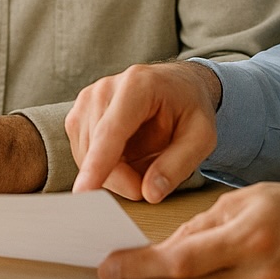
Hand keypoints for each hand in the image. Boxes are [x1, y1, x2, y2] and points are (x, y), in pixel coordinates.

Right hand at [68, 61, 220, 201]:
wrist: (177, 85)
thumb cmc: (190, 108)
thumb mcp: (201, 137)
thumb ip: (178, 165)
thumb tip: (149, 194)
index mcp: (137, 86)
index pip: (111, 131)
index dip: (97, 162)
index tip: (84, 190)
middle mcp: (105, 89)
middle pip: (98, 150)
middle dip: (123, 178)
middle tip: (153, 183)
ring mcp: (87, 101)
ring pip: (87, 157)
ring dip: (114, 173)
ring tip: (145, 160)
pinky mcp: (78, 115)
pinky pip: (84, 155)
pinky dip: (103, 166)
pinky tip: (127, 156)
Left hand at [98, 183, 279, 278]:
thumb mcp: (244, 200)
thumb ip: (200, 225)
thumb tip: (161, 248)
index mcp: (249, 237)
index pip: (181, 261)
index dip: (139, 267)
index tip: (109, 265)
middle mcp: (255, 276)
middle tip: (111, 271)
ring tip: (144, 270)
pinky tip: (191, 276)